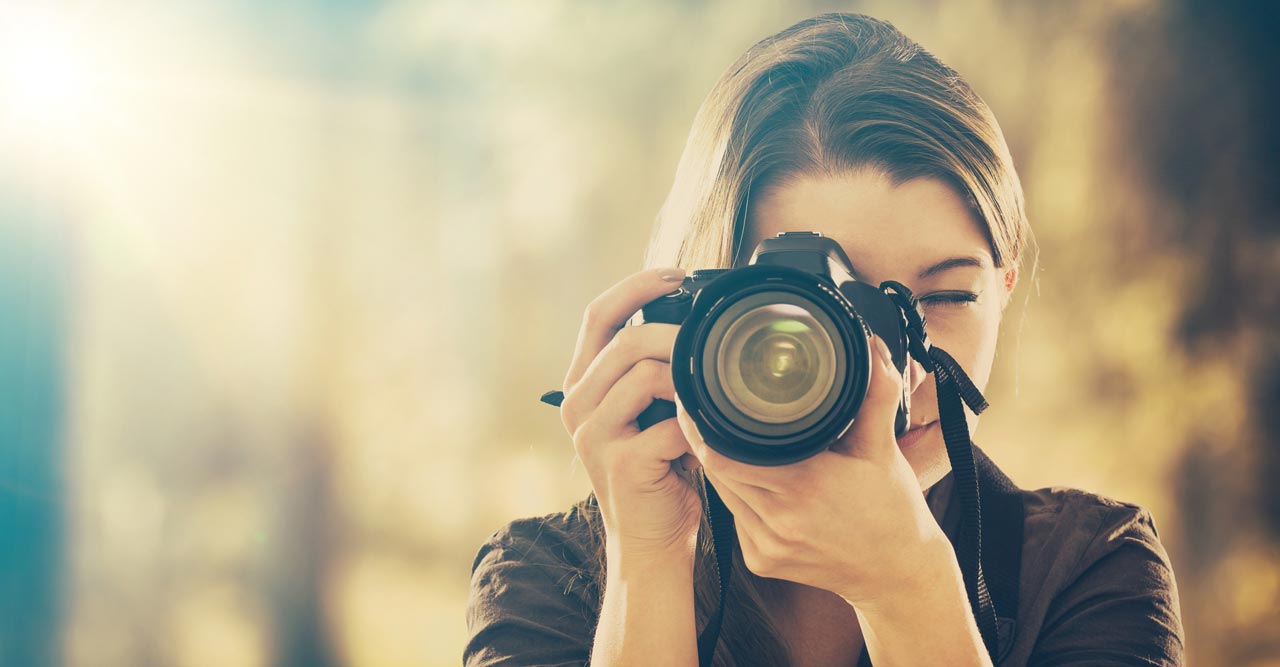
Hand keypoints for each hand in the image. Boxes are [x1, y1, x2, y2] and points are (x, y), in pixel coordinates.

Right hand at [558, 267, 703, 564]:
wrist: (652, 542)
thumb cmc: (660, 470)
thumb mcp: (649, 410)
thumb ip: (656, 369)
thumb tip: (696, 320)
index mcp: (582, 384)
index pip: (598, 314)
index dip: (637, 285)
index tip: (679, 274)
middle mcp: (577, 405)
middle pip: (625, 340)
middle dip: (676, 333)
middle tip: (711, 340)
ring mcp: (594, 436)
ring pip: (645, 375)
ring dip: (689, 379)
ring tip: (710, 394)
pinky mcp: (622, 464)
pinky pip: (669, 424)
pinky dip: (698, 424)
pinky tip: (710, 435)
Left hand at [677, 334, 955, 606]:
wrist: (898, 574)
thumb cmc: (892, 509)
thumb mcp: (883, 448)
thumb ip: (876, 393)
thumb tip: (872, 345)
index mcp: (803, 486)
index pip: (725, 454)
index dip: (703, 427)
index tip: (695, 399)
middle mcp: (778, 521)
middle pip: (716, 471)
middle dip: (707, 440)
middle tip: (701, 409)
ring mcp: (766, 546)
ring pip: (722, 494)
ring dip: (720, 466)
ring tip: (720, 437)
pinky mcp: (761, 562)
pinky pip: (735, 518)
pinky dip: (736, 494)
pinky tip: (748, 477)